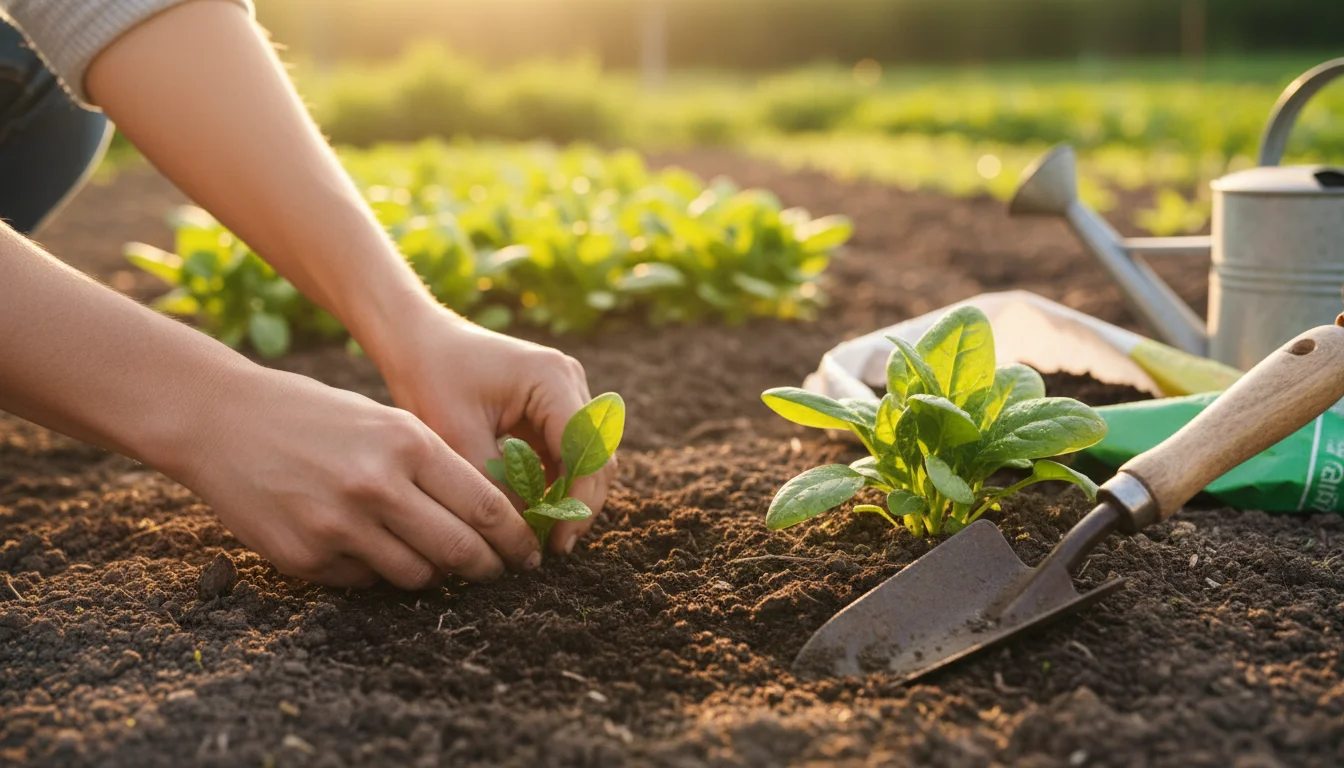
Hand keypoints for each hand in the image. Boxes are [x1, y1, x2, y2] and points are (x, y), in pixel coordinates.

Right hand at [176, 366, 541, 587]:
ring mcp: (339, 525)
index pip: (484, 506)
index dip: (515, 537)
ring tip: (433, 556)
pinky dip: (378, 570)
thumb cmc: (316, 415)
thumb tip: (487, 520)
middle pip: (459, 549)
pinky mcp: (305, 557)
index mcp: (406, 443)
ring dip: (433, 572)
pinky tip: (367, 545)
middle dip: (489, 567)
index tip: (528, 551)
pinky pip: (366, 580)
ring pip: (417, 575)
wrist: (222, 420)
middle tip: (500, 572)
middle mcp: (376, 486)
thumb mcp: (386, 421)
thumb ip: (435, 466)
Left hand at [372, 306, 616, 554]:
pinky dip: (555, 485)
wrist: (417, 342)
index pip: (586, 451)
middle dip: (579, 505)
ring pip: (587, 458)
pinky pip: (567, 454)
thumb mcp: (458, 439)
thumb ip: (496, 486)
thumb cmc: (431, 379)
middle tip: (553, 549)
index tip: (555, 543)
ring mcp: (565, 392)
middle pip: (597, 456)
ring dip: (569, 497)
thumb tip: (525, 538)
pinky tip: (533, 515)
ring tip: (542, 537)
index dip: (578, 502)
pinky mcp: (553, 407)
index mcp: (552, 379)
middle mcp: (569, 381)